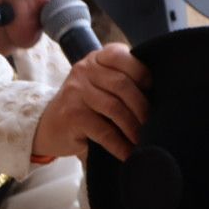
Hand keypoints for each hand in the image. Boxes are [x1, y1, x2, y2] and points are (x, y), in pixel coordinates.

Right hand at [31, 43, 152, 161]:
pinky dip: (119, 144)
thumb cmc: (84, 106)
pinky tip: (128, 153)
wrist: (48, 126)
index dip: (141, 73)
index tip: (153, 90)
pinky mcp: (72, 115)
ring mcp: (75, 92)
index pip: (121, 56)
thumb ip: (122, 81)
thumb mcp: (100, 85)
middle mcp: (84, 70)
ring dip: (133, 128)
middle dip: (142, 107)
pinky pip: (104, 131)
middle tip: (152, 124)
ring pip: (115, 108)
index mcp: (96, 59)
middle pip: (122, 85)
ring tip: (142, 140)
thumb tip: (160, 97)